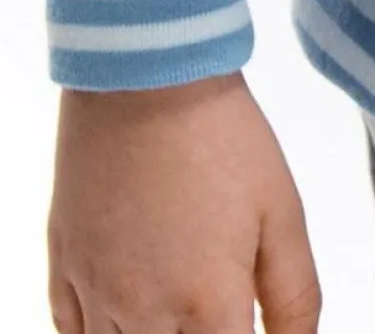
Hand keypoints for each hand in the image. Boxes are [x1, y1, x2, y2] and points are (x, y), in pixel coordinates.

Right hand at [48, 71, 319, 333]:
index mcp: (210, 307)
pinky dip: (103, 332)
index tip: (247, 324)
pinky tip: (130, 310)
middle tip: (211, 308)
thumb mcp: (283, 213)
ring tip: (179, 302)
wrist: (145, 80)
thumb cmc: (222, 138)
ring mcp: (97, 298)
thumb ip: (296, 296)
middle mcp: (146, 317)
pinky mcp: (64, 271)